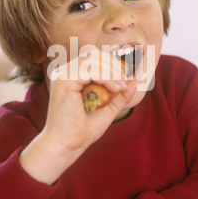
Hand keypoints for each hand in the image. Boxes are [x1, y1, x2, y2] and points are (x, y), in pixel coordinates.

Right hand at [20, 49, 136, 184]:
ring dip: (112, 72)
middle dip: (114, 66)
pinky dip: (107, 77)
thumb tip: (135, 80)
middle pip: (94, 53)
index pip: (94, 58)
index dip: (112, 65)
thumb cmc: (83, 130)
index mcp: (72, 76)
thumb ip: (119, 95)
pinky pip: (90, 69)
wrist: (68, 145)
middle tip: (124, 84)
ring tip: (120, 88)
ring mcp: (62, 74)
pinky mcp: (63, 80)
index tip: (125, 81)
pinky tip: (115, 89)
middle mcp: (65, 72)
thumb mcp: (108, 109)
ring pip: (93, 58)